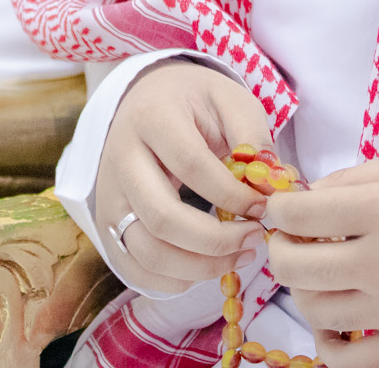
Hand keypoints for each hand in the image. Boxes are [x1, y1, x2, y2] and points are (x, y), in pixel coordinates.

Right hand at [95, 60, 277, 293]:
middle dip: (216, 241)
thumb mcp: (232, 101)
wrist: (147, 99)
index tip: (264, 207)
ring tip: (237, 256)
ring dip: (199, 266)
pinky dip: (172, 280)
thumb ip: (254, 139)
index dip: (233, 195)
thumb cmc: (196, 102)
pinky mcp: (106, 222)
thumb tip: (272, 190)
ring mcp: (108, 194)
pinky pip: (133, 268)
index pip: (191, 166)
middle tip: (253, 239)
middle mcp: (120, 157)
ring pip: (146, 251)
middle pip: (162, 217)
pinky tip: (205, 265)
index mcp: (152, 117)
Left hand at [263, 150, 378, 367]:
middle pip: (294, 267)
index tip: (282, 208)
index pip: (298, 215)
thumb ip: (355, 177)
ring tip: (318, 273)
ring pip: (314, 310)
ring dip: (302, 289)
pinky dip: (327, 345)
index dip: (278, 208)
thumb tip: (309, 196)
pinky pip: (351, 361)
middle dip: (280, 249)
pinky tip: (332, 321)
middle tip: (291, 240)